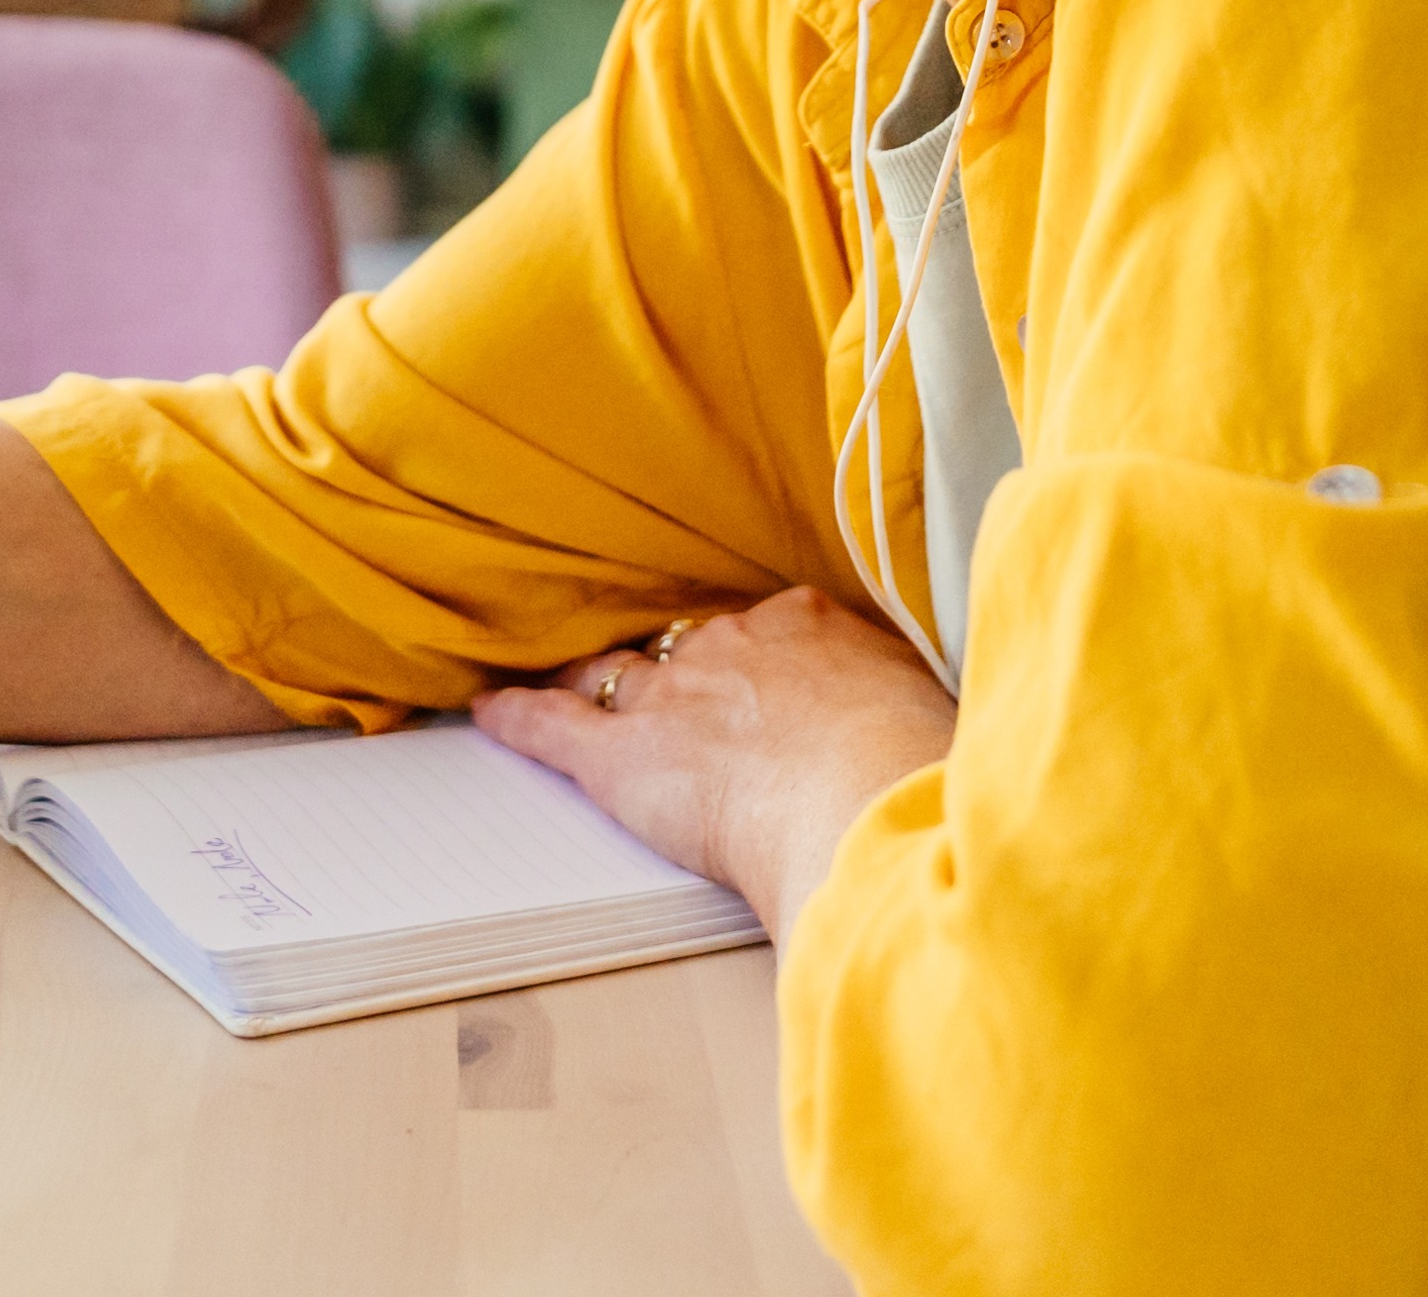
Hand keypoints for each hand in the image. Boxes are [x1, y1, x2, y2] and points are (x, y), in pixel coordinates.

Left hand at [473, 588, 956, 934]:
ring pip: (614, 676)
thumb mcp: (938, 717)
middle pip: (687, 648)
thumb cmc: (918, 771)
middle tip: (664, 682)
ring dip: (588, 680)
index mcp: (812, 629)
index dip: (754, 658)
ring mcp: (672, 695)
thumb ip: (916, 711)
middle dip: (672, 664)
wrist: (865, 798)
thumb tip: (941, 733)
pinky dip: (515, 717)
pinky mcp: (623, 756)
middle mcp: (733, 646)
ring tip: (564, 678)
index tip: (758, 676)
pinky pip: (552, 725)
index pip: (768, 632)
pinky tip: (487, 710)